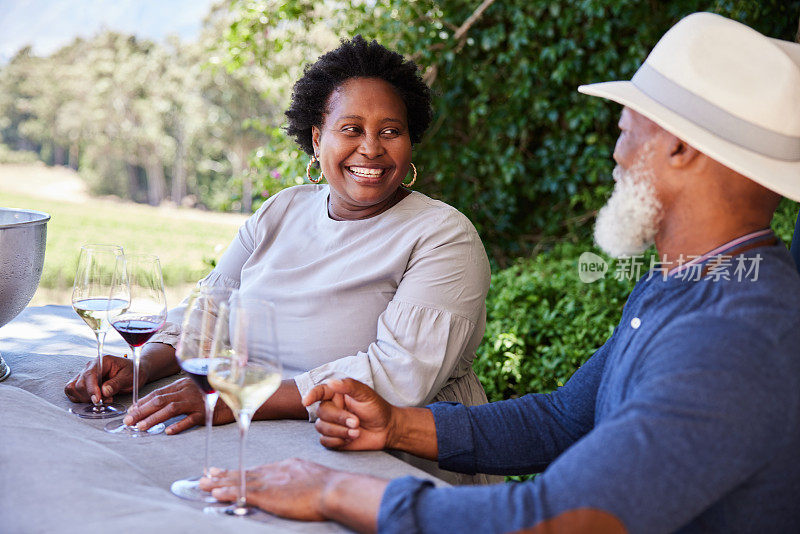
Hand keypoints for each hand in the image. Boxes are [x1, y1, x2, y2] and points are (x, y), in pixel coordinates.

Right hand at [64, 354, 137, 403]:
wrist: (133, 372)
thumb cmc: (131, 372)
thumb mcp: (128, 377)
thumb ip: (116, 383)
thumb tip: (104, 391)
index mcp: (102, 361)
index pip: (89, 374)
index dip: (91, 388)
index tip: (97, 399)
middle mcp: (90, 367)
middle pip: (79, 383)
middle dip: (90, 396)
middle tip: (106, 399)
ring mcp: (85, 375)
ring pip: (73, 388)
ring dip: (84, 398)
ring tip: (101, 399)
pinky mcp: (83, 384)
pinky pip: (73, 393)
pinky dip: (81, 399)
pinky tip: (95, 400)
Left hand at [123, 377, 234, 433]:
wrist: (237, 395)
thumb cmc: (213, 394)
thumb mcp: (195, 389)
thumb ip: (179, 392)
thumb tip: (159, 403)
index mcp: (183, 384)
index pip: (158, 393)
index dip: (143, 402)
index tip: (131, 411)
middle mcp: (187, 391)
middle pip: (160, 400)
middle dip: (142, 411)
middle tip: (128, 421)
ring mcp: (197, 401)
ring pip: (171, 409)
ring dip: (154, 418)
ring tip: (141, 428)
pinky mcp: (206, 412)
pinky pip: (190, 419)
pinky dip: (178, 425)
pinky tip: (167, 432)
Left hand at [199, 459, 344, 521]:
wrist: (335, 489)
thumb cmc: (332, 487)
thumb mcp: (316, 477)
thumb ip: (304, 479)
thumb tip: (303, 484)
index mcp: (289, 466)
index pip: (261, 469)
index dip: (244, 471)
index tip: (232, 471)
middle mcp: (276, 471)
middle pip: (246, 472)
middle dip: (226, 474)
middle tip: (208, 474)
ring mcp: (271, 481)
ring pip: (240, 481)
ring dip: (220, 483)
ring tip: (204, 484)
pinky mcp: (268, 494)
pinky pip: (243, 493)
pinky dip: (228, 492)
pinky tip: (216, 493)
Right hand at [302, 378, 395, 450]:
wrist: (386, 429)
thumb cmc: (377, 409)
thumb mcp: (366, 394)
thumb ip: (349, 386)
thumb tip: (331, 382)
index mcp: (336, 394)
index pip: (319, 392)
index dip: (311, 395)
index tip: (306, 401)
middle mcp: (331, 408)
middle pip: (321, 413)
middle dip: (339, 419)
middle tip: (356, 422)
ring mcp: (331, 423)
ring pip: (321, 428)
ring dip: (340, 431)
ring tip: (357, 431)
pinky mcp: (333, 438)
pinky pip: (324, 441)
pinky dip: (337, 441)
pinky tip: (350, 438)